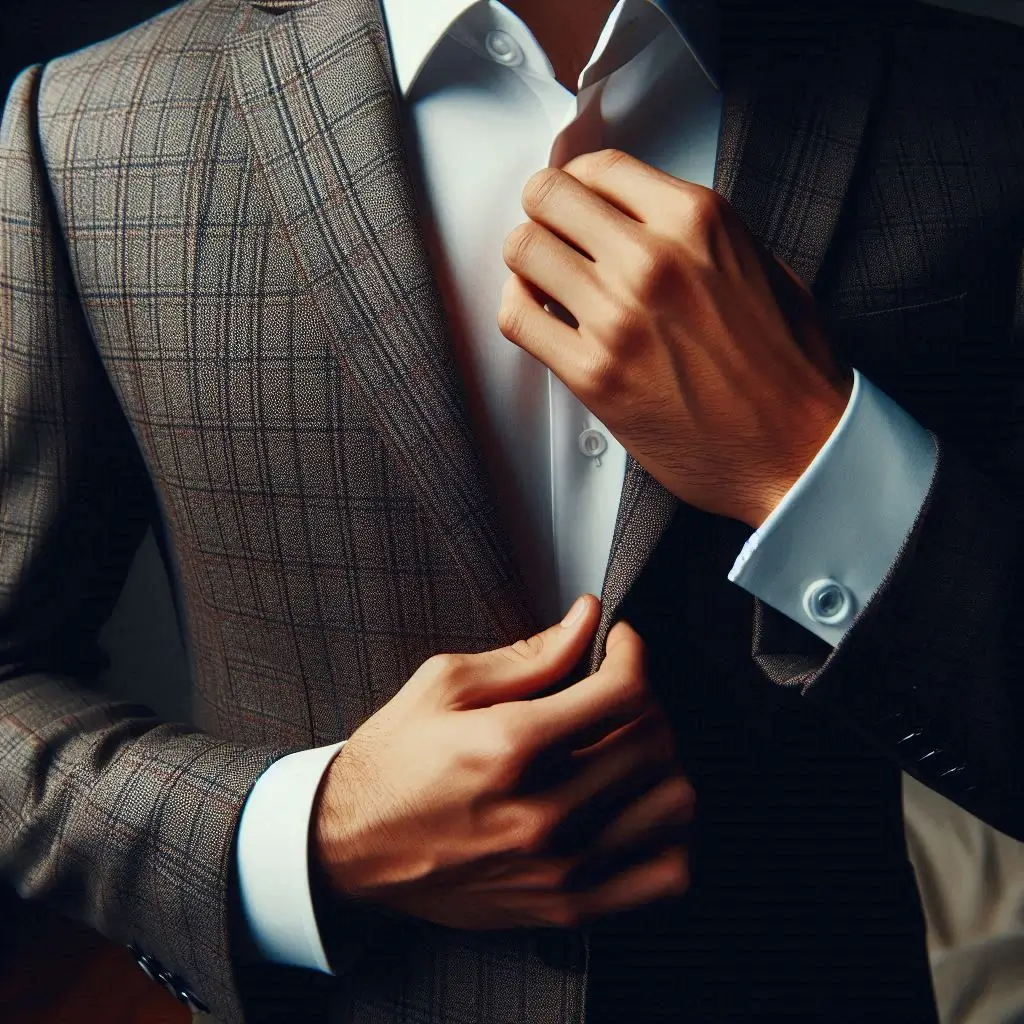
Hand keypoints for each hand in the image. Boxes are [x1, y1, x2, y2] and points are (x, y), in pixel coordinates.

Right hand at [312, 594, 693, 930]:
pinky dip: (673, 834)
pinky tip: (641, 807)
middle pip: (654, 740)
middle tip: (618, 690)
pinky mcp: (566, 907)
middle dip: (648, 699)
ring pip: (675, 804)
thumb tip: (585, 619)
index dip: (632, 652)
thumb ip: (528, 654)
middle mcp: (543, 810)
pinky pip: (666, 876)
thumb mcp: (444, 685)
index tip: (619, 644)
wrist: (349, 849)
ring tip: (632, 747)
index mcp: (510, 746)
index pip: (624, 690)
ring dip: (666, 762)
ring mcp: (560, 866)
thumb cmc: (393, 762)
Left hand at [498, 148, 853, 528]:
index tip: (576, 203)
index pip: (600, 167)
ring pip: (523, 250)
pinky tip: (542, 317)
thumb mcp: (759, 264)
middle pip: (548, 197)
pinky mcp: (594, 373)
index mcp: (699, 220)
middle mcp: (653, 259)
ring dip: (528, 262)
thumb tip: (634, 215)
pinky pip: (517, 317)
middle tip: (553, 236)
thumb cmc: (787, 367)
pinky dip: (519, 309)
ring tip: (548, 282)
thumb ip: (692, 232)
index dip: (577, 183)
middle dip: (543, 213)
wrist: (798, 449)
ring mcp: (618, 317)